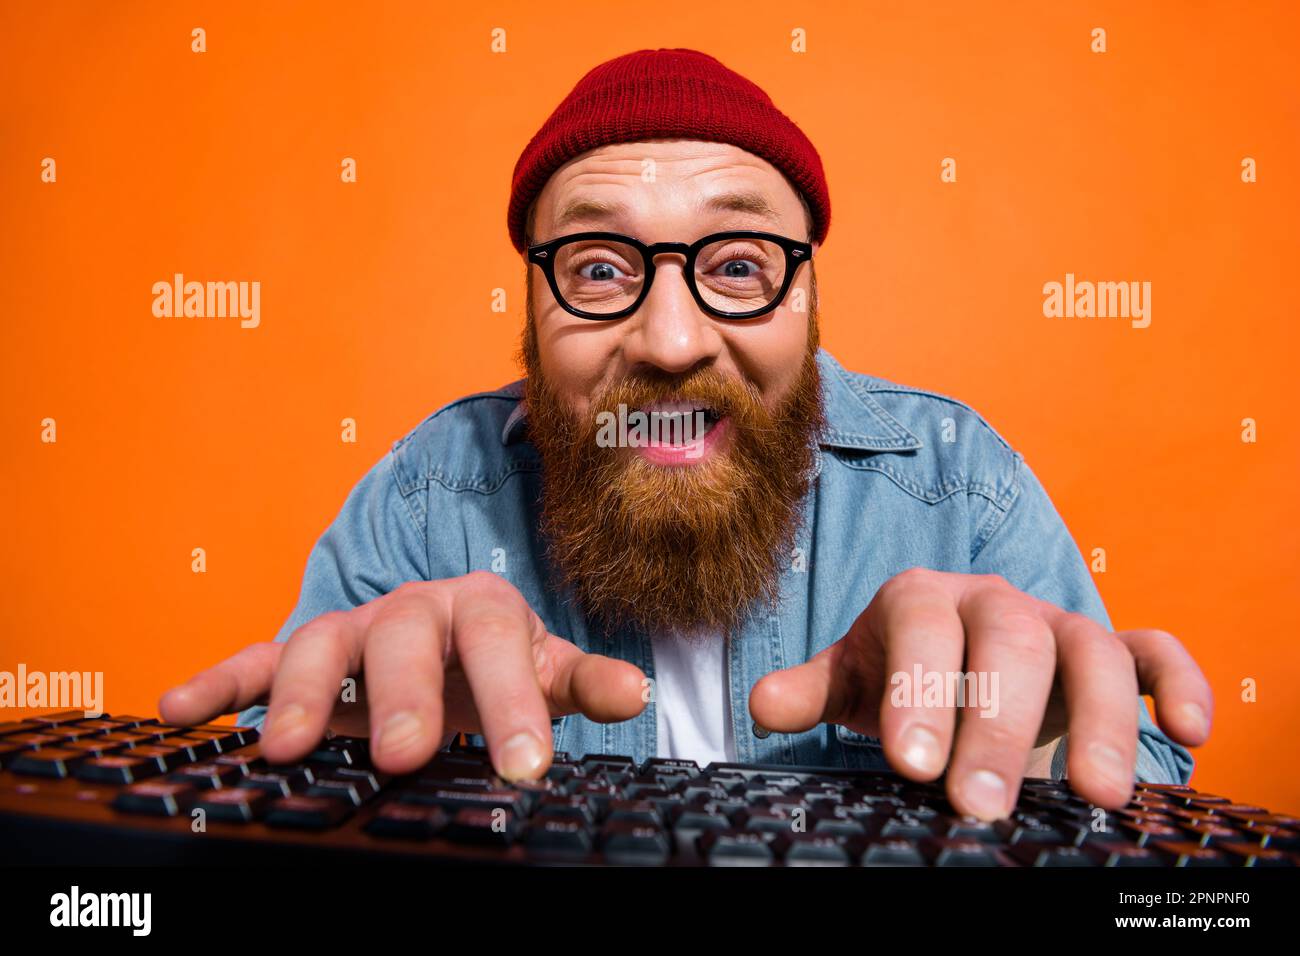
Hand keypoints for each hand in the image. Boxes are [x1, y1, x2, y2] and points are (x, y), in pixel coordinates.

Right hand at [159, 572, 646, 778]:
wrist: (442, 638)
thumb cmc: (493, 659)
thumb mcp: (543, 667)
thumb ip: (581, 681)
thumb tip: (635, 692)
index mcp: (478, 608)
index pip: (496, 641)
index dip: (512, 700)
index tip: (524, 768)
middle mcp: (410, 610)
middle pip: (402, 634)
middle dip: (403, 694)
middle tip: (407, 756)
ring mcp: (350, 630)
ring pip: (321, 641)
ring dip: (303, 689)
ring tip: (289, 748)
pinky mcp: (297, 654)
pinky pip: (253, 658)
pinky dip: (219, 680)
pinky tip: (182, 709)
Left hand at [749, 568, 1211, 818]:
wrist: (954, 659)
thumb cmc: (900, 674)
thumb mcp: (851, 680)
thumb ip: (811, 689)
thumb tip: (762, 705)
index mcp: (920, 598)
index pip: (921, 631)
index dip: (919, 693)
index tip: (912, 767)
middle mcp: (993, 601)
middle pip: (1008, 644)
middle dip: (997, 725)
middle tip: (983, 806)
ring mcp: (1057, 622)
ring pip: (1092, 648)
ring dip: (1101, 719)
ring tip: (1098, 795)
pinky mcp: (1112, 649)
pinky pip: (1156, 649)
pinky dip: (1178, 681)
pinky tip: (1191, 733)